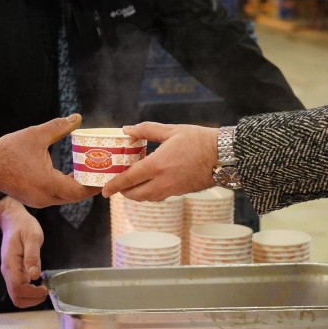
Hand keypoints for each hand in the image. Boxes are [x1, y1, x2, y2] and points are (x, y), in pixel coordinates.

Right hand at [0, 114, 95, 208]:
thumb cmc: (9, 151)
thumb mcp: (35, 135)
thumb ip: (58, 127)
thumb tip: (77, 118)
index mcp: (48, 185)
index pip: (79, 192)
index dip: (94, 185)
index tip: (105, 175)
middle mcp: (45, 198)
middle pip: (75, 197)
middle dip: (88, 186)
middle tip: (100, 172)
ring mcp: (38, 201)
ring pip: (64, 198)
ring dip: (76, 187)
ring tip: (87, 172)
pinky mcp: (32, 199)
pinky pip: (54, 197)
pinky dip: (64, 188)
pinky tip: (69, 175)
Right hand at [0, 198, 46, 307]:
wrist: (13, 220)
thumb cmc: (23, 226)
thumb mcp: (32, 237)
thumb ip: (32, 257)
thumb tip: (34, 276)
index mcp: (11, 264)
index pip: (17, 289)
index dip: (32, 294)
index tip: (45, 288)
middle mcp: (7, 271)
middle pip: (15, 297)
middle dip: (32, 299)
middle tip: (46, 291)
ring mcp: (9, 273)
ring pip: (16, 295)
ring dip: (31, 297)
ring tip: (44, 288)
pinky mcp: (13, 272)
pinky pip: (19, 288)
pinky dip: (29, 291)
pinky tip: (39, 283)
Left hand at [101, 123, 216, 200]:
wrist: (223, 155)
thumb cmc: (198, 139)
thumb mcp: (171, 130)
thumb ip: (147, 130)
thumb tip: (127, 129)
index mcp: (157, 165)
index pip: (129, 180)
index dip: (114, 186)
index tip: (104, 190)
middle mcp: (163, 181)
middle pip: (136, 195)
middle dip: (124, 192)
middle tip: (118, 184)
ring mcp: (173, 189)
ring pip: (148, 198)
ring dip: (137, 194)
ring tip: (133, 182)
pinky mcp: (181, 192)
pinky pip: (160, 197)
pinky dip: (151, 193)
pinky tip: (152, 182)